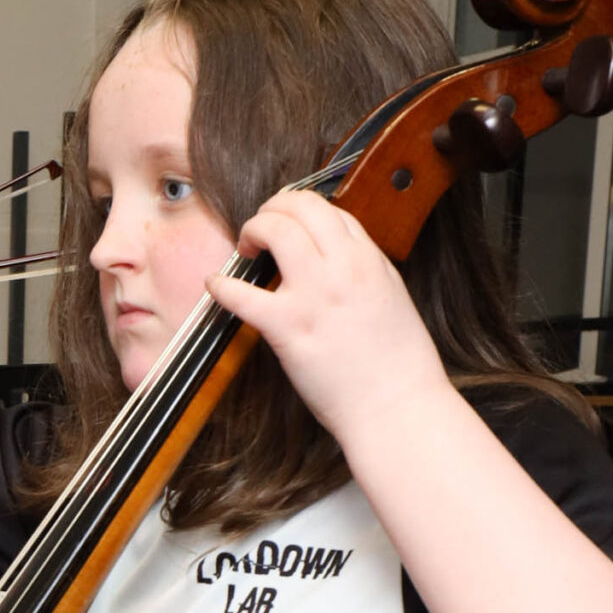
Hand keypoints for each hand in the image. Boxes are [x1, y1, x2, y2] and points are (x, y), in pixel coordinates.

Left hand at [205, 189, 451, 452]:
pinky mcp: (289, 327)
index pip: (329, 210)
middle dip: (273, 208)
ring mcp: (314, 294)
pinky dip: (223, 285)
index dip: (301, 209)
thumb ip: (362, 270)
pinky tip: (215, 285)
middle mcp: (341, 267)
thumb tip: (335, 256)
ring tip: (245, 248)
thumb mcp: (391, 296)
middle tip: (260, 227)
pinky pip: (244, 295)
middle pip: (300, 207)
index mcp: (368, 259)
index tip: (288, 221)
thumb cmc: (396, 363)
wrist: (396, 406)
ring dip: (252, 229)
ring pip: (275, 230)